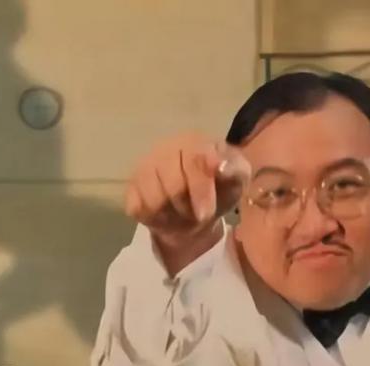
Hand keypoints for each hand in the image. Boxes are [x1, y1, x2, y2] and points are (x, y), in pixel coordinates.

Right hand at [126, 134, 250, 264]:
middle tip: (198, 215)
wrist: (198, 211)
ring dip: (172, 215)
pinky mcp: (131, 187)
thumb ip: (234, 169)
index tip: (206, 213)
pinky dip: (154, 220)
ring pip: (154, 200)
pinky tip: (164, 215)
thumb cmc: (219, 190)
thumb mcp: (237, 179)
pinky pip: (138, 209)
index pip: (194, 160)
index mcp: (193, 142)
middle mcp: (164, 149)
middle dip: (188, 207)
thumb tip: (218, 165)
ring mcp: (144, 167)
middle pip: (173, 186)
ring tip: (182, 213)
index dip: (201, 189)